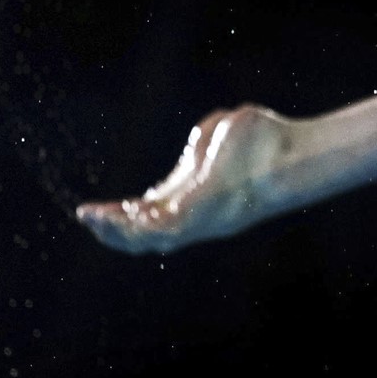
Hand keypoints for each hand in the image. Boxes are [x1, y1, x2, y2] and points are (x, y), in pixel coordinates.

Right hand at [76, 106, 290, 255]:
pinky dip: (134, 226)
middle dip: (112, 229)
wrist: (291, 147)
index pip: (153, 214)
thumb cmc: (263, 137)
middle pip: (145, 235)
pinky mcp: (202, 214)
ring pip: (148, 240)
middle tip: (85, 216)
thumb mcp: (216, 138)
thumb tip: (193, 153)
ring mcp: (200, 219)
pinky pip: (161, 230)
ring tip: (91, 219)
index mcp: (196, 197)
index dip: (124, 214)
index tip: (93, 208)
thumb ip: (197, 151)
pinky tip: (116, 214)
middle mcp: (197, 216)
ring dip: (116, 231)